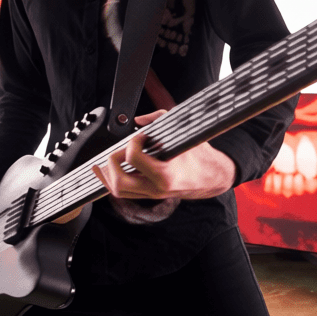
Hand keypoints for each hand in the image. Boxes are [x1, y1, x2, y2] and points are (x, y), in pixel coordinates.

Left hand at [91, 111, 235, 200]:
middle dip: (113, 161)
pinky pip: (123, 192)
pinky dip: (111, 180)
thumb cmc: (200, 156)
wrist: (212, 178)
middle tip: (121, 149)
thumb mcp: (184, 132)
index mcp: (166, 174)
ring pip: (117, 190)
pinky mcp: (149, 195)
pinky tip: (104, 170)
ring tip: (104, 160)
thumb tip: (138, 121)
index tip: (140, 136)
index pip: (134, 159)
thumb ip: (159, 120)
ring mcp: (152, 194)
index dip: (132, 142)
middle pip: (119, 181)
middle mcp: (157, 188)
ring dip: (107, 174)